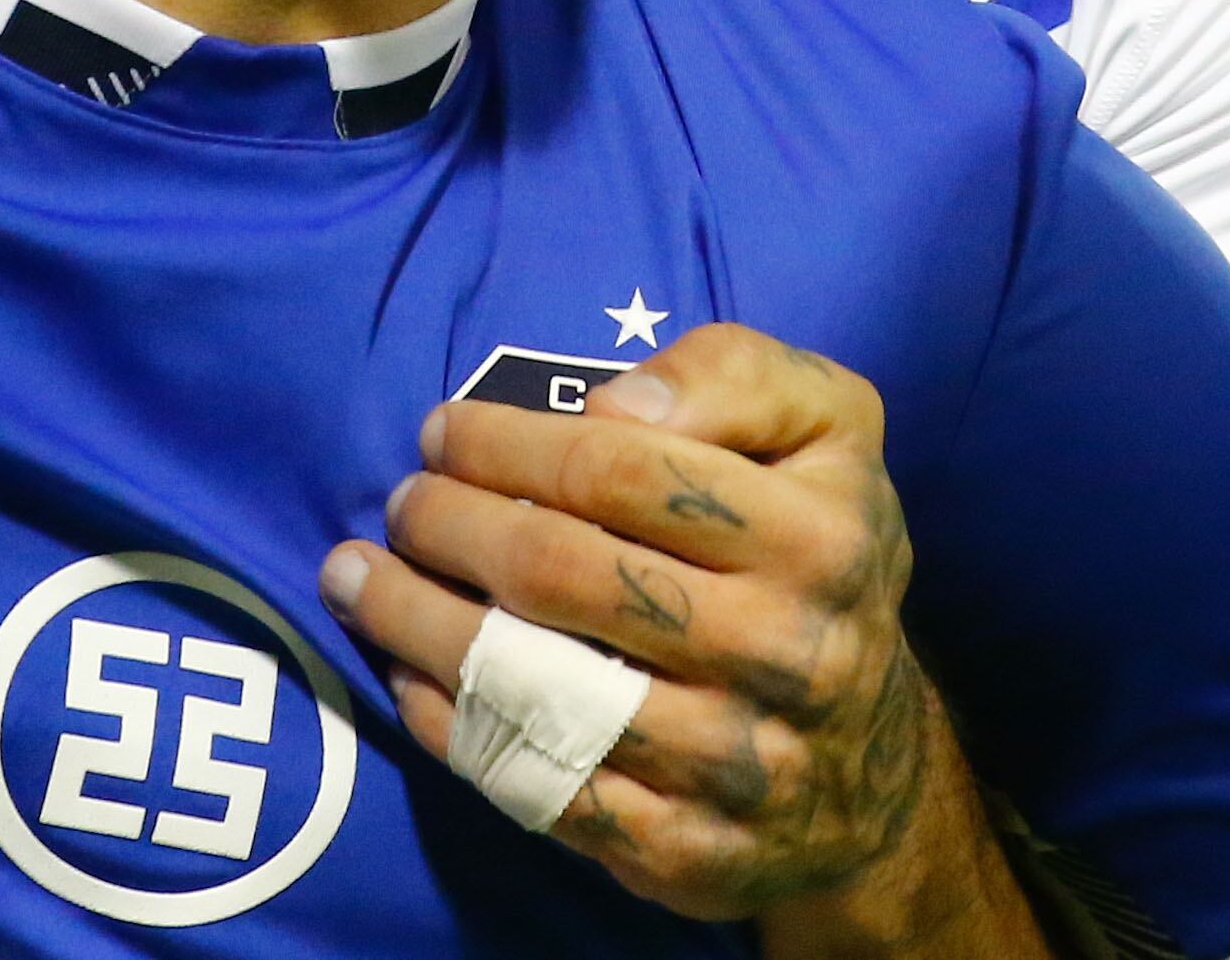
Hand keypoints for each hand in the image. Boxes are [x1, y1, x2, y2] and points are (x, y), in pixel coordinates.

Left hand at [319, 323, 1036, 953]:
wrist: (871, 767)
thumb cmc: (815, 554)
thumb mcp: (826, 429)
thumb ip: (734, 375)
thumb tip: (615, 398)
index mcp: (820, 534)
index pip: (624, 469)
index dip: (510, 442)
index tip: (443, 430)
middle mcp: (785, 651)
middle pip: (564, 574)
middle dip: (451, 525)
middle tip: (401, 502)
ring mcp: (734, 763)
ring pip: (537, 688)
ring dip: (420, 624)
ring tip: (358, 577)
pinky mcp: (686, 854)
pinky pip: (542, 789)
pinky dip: (456, 731)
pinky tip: (410, 679)